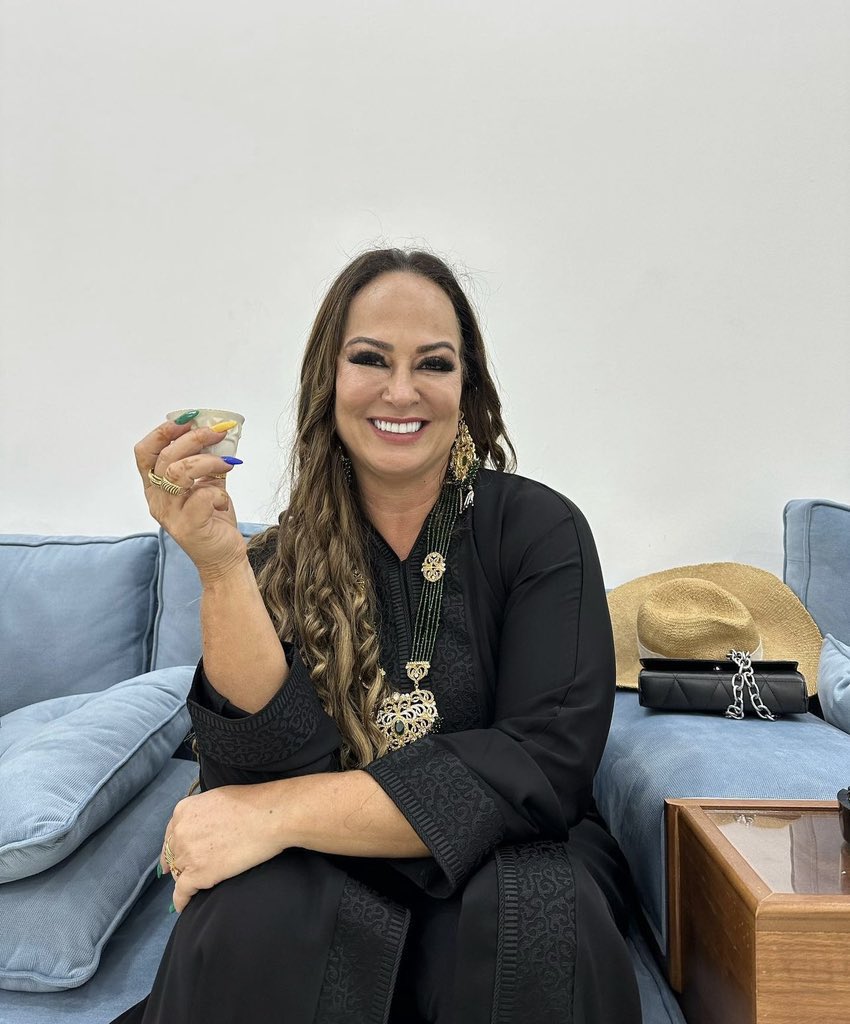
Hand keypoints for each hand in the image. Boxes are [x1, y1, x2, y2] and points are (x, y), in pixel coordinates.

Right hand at [134, 420, 246, 579]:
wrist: (223, 557)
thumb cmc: (212, 519)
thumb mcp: (207, 484)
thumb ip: (205, 461)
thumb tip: (216, 432)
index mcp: (155, 487)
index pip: (144, 453)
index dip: (162, 432)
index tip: (187, 420)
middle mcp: (157, 500)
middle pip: (165, 458)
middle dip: (194, 438)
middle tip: (218, 433)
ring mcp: (170, 515)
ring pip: (180, 472)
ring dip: (209, 461)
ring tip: (227, 463)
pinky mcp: (189, 527)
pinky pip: (201, 496)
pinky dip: (219, 492)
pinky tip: (223, 499)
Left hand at [160, 784, 288, 912]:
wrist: (268, 817)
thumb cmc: (251, 803)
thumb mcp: (216, 797)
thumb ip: (201, 813)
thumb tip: (202, 827)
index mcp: (184, 811)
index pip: (171, 834)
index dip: (173, 848)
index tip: (172, 859)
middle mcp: (180, 832)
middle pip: (173, 855)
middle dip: (181, 863)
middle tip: (190, 871)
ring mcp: (187, 854)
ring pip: (178, 874)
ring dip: (185, 879)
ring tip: (193, 886)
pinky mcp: (198, 874)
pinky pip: (181, 893)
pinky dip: (181, 901)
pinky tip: (183, 906)